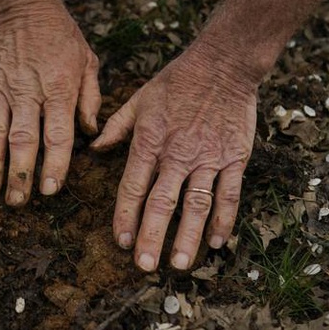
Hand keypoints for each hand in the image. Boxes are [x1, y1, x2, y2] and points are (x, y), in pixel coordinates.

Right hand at [0, 2, 100, 205]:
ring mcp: (0, 88)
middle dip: (19, 174)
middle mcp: (28, 92)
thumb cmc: (63, 39)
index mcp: (58, 90)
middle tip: (17, 202)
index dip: (54, 165)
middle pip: (23, 140)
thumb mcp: (89, 63)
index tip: (50, 190)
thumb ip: (90, 100)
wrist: (26, 8)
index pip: (57, 135)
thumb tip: (91, 134)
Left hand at [91, 44, 257, 271]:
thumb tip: (93, 149)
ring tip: (180, 264)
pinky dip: (223, 220)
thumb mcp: (139, 99)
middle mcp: (178, 154)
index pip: (133, 186)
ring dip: (188, 236)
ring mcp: (209, 158)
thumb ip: (116, 127)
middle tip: (146, 266)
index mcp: (151, 141)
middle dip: (152, 236)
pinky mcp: (235, 157)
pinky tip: (216, 242)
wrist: (223, 63)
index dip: (125, 216)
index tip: (121, 241)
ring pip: (196, 204)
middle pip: (162, 202)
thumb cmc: (177, 80)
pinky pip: (229, 194)